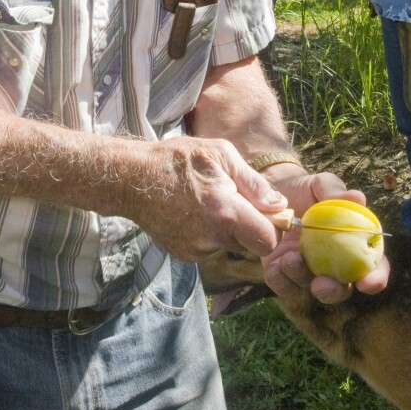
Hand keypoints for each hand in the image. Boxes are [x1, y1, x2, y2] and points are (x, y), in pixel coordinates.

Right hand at [130, 136, 292, 264]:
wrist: (131, 180)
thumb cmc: (176, 160)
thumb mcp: (220, 155)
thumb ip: (254, 183)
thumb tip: (279, 204)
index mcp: (225, 212)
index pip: (268, 241)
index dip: (273, 227)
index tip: (267, 212)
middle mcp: (212, 238)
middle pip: (250, 244)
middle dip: (250, 226)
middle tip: (233, 200)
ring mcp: (196, 251)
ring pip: (230, 244)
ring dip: (227, 228)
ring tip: (206, 203)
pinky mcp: (184, 255)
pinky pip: (210, 247)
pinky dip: (209, 233)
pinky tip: (192, 213)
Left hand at [260, 167, 389, 304]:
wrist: (271, 190)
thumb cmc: (306, 189)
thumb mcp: (320, 184)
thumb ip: (336, 191)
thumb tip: (358, 197)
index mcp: (353, 245)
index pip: (373, 267)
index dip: (375, 278)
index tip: (368, 283)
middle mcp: (333, 265)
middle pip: (341, 289)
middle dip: (334, 292)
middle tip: (322, 284)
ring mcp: (306, 271)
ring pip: (308, 288)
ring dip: (301, 278)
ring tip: (290, 257)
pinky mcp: (281, 273)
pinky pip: (282, 285)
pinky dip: (280, 279)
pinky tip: (276, 264)